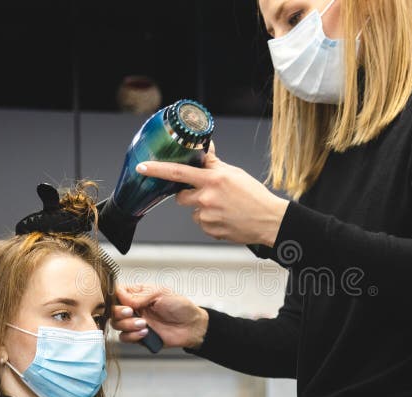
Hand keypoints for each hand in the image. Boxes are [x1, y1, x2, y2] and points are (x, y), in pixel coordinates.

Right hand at [110, 284, 208, 349]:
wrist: (191, 326)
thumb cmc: (180, 306)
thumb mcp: (160, 293)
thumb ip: (139, 295)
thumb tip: (121, 297)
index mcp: (137, 293)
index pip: (117, 292)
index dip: (115, 297)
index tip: (124, 302)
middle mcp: (133, 307)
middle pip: (112, 310)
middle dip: (120, 312)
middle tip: (132, 312)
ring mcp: (135, 322)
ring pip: (117, 325)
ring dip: (128, 325)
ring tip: (144, 323)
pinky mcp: (138, 336)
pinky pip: (125, 338)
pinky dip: (133, 336)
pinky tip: (146, 332)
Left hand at [136, 143, 289, 246]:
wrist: (269, 220)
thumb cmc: (254, 196)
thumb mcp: (234, 173)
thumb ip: (214, 164)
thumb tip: (204, 150)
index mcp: (213, 180)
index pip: (178, 172)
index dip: (157, 169)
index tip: (142, 167)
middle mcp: (207, 197)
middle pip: (181, 197)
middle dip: (189, 195)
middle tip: (207, 194)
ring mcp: (208, 216)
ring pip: (193, 212)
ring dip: (203, 209)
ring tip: (224, 209)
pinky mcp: (210, 231)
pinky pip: (203, 224)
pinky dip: (211, 222)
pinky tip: (226, 219)